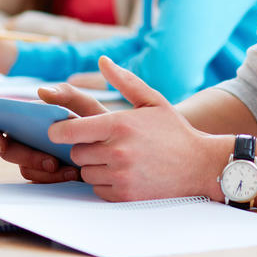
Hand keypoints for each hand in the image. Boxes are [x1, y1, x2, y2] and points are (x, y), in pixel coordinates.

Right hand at [0, 83, 109, 183]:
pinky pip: (39, 181)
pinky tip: (71, 174)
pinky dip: (53, 179)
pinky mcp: (44, 174)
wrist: (115, 147)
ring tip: (68, 169)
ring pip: (24, 168)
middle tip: (50, 161)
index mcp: (29, 118)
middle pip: (9, 150)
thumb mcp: (85, 105)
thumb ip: (66, 94)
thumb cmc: (96, 122)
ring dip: (43, 170)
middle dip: (27, 157)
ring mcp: (34, 157)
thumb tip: (41, 90)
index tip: (0, 144)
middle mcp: (27, 138)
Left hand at [50, 57, 229, 201]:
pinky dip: (105, 183)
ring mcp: (121, 176)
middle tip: (104, 144)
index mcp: (119, 124)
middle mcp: (117, 151)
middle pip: (76, 152)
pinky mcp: (125, 195)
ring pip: (85, 172)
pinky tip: (124, 174)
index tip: (56, 130)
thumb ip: (125, 81)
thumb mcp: (152, 100)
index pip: (70, 130)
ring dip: (95, 166)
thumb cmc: (174, 131)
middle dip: (85, 147)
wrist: (200, 165)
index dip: (58, 130)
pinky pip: (98, 189)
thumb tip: (103, 60)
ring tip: (117, 159)